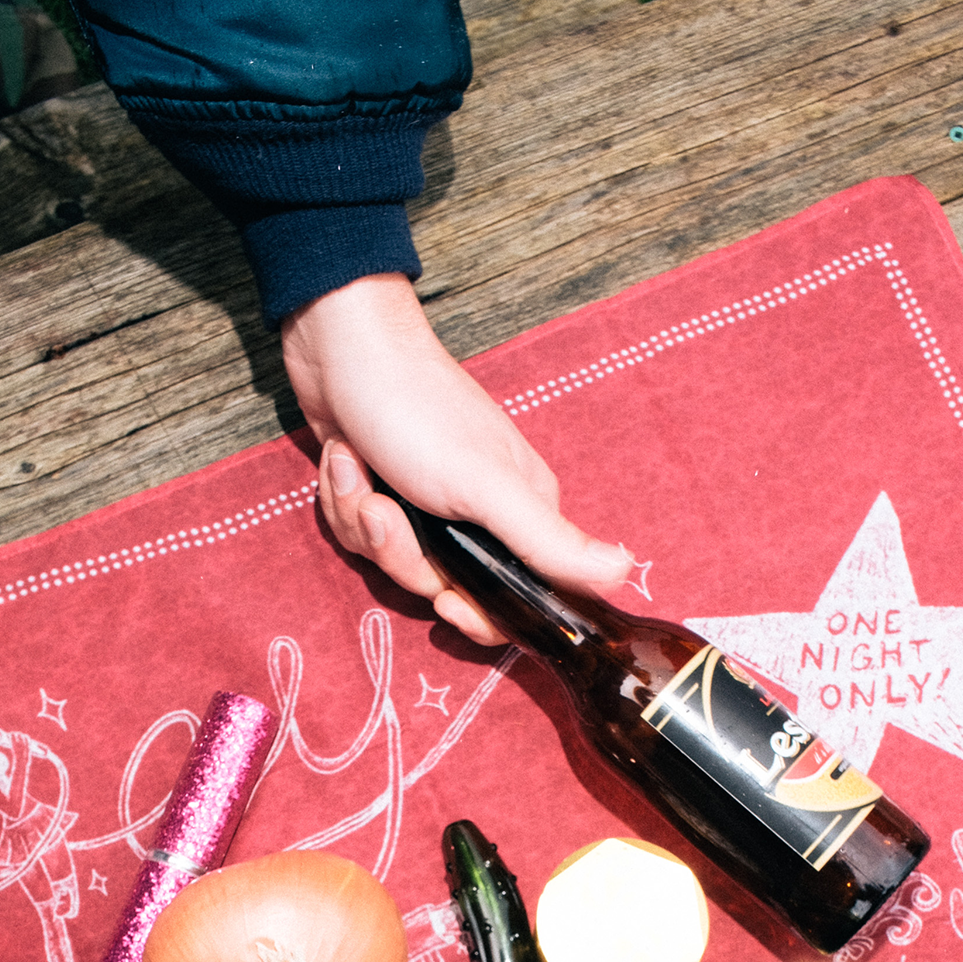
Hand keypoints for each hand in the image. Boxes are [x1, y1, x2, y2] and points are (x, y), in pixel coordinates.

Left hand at [280, 274, 633, 644]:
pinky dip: (343, 499)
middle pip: (439, 586)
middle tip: (384, 505)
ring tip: (358, 466)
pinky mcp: (385, 492)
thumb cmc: (417, 411)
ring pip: (393, 560)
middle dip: (399, 552)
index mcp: (520, 516)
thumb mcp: (488, 486)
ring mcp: (428, 505)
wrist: (341, 348)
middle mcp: (479, 515)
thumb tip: (622, 571)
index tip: (446, 602)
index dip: (477, 613)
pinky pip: (362, 533)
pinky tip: (344, 458)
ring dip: (362, 518)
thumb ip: (550, 540)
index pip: (512, 603)